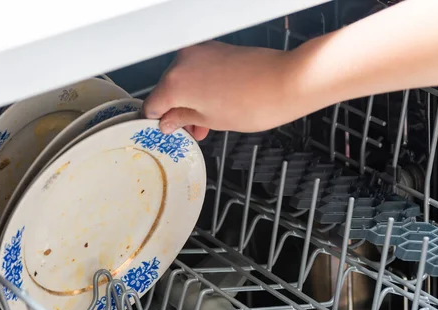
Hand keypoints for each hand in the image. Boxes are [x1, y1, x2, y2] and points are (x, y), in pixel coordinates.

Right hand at [144, 41, 292, 139]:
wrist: (286, 83)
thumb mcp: (210, 120)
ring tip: (206, 123)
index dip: (158, 122)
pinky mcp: (215, 49)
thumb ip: (183, 119)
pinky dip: (201, 88)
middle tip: (190, 131)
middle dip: (177, 112)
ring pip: (183, 80)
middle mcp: (184, 62)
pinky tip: (215, 105)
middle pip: (166, 91)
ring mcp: (200, 52)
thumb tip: (169, 121)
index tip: (166, 131)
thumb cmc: (255, 102)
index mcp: (175, 82)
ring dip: (190, 102)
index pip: (151, 105)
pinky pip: (198, 70)